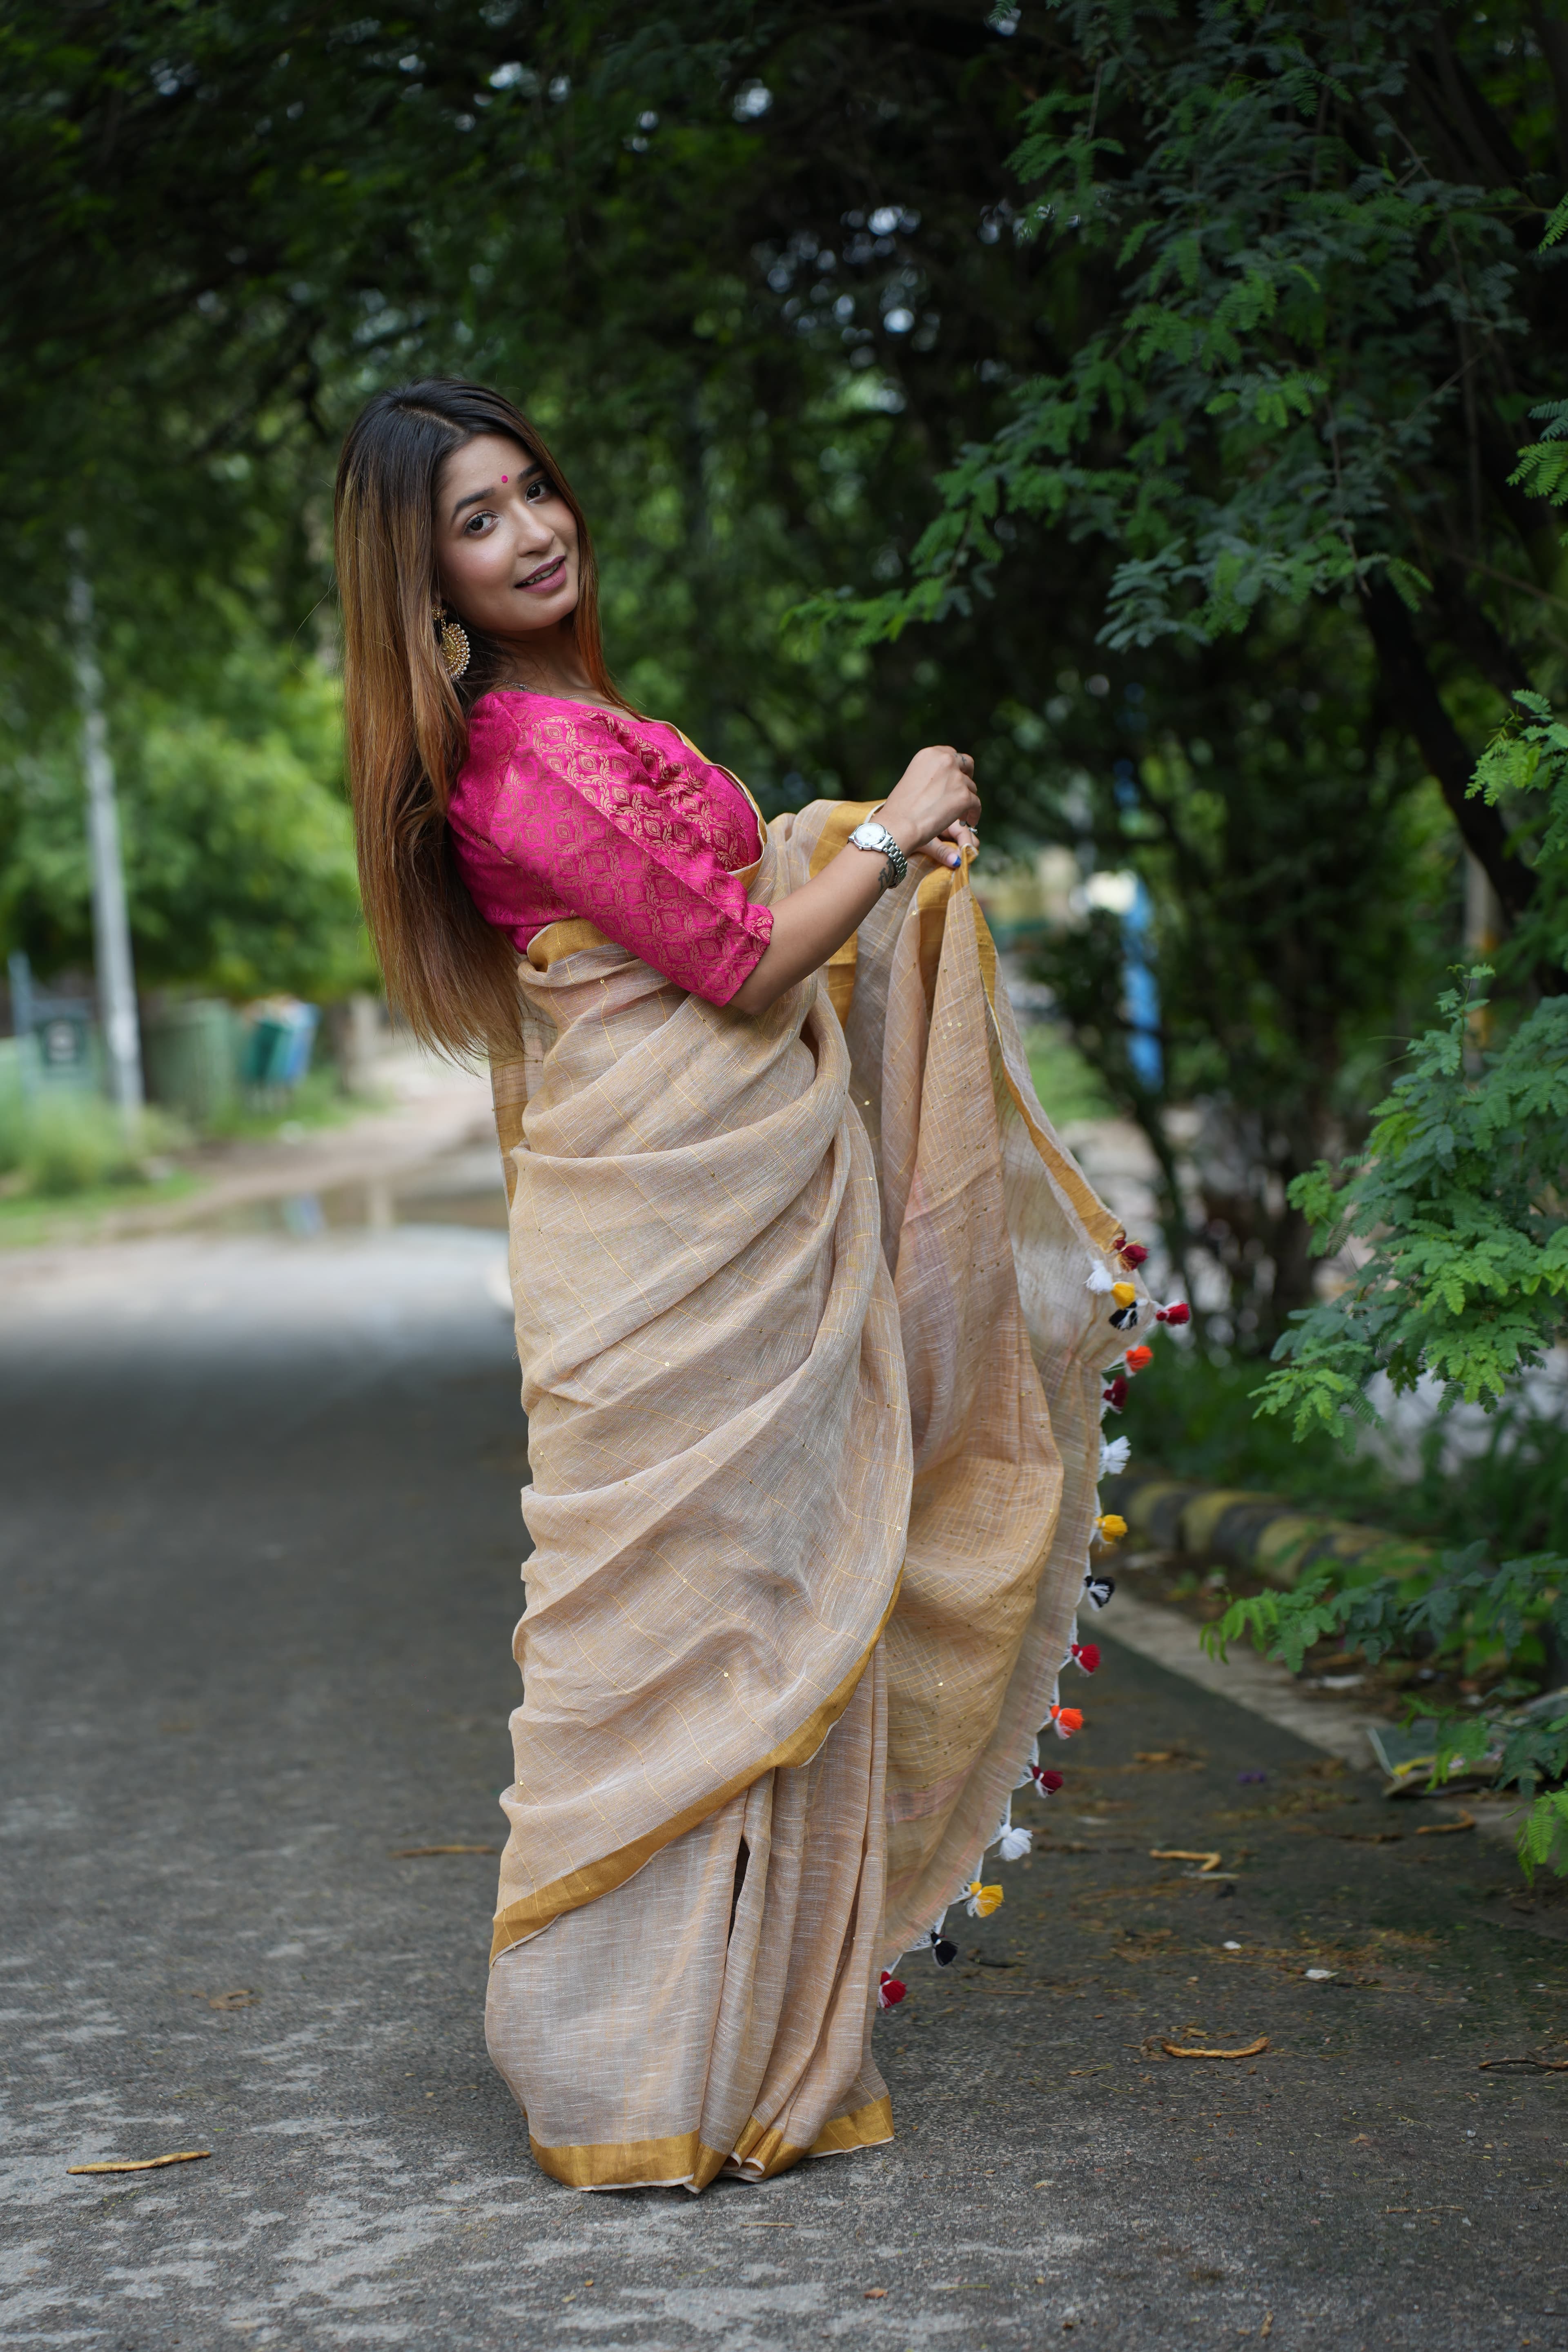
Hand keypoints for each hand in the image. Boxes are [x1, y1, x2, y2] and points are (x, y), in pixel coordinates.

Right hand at [878, 747, 980, 870]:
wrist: (900, 824)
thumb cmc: (900, 808)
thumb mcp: (913, 778)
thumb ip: (931, 775)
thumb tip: (945, 782)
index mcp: (930, 754)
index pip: (950, 754)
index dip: (955, 767)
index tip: (955, 777)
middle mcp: (945, 760)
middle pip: (967, 764)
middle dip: (967, 776)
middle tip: (964, 790)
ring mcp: (956, 778)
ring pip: (971, 787)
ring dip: (966, 800)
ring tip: (959, 815)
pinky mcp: (964, 796)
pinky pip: (976, 804)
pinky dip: (974, 813)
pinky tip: (968, 822)